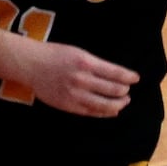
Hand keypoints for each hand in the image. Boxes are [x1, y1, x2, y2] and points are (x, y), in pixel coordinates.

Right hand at [19, 41, 137, 116]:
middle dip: (124, 91)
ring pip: (105, 105)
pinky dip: (104, 113)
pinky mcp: (69, 105)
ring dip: (118, 104)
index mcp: (86, 62)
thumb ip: (95, 64)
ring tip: (123, 101)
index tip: (136, 78)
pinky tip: (111, 111)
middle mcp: (83, 79)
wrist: (31, 65)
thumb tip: (115, 75)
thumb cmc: (54, 55)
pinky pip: (92, 112)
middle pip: (113, 90)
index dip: (129, 77)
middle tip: (128, 90)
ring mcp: (76, 94)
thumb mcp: (77, 52)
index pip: (116, 72)